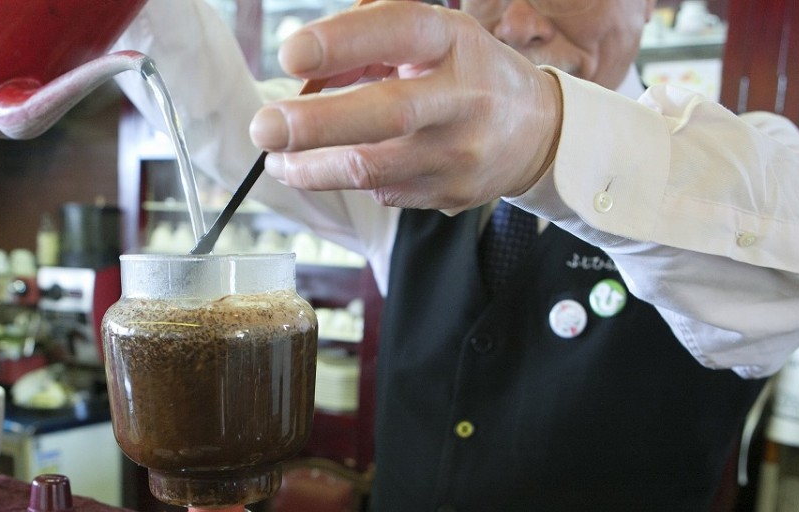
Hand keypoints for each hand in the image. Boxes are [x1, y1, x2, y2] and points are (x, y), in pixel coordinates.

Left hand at [249, 1, 560, 212]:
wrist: (535, 132)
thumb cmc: (465, 73)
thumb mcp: (431, 38)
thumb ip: (370, 45)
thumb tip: (303, 76)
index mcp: (455, 42)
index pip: (399, 31)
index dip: (343, 40)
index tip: (290, 53)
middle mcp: (462, 98)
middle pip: (385, 114)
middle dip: (314, 124)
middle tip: (263, 128)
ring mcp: (457, 153)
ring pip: (372, 168)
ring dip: (311, 167)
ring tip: (276, 160)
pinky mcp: (448, 193)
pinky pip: (382, 190)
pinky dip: (347, 178)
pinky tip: (332, 166)